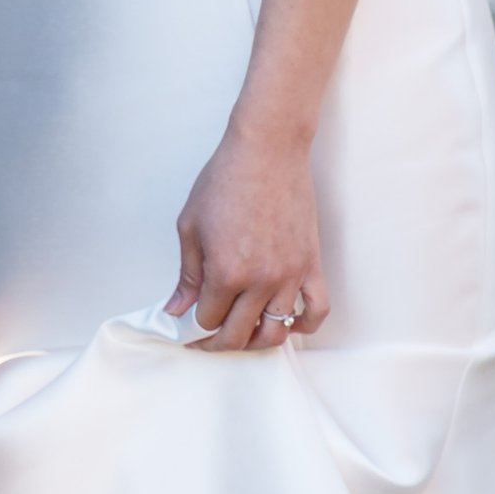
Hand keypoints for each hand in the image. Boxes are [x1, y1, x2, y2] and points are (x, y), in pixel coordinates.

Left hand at [170, 120, 326, 352]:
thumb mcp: (191, 226)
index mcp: (225, 272)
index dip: (194, 326)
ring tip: (242, 332)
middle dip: (218, 342)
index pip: (208, 320)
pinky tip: (287, 322)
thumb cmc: (225, 180)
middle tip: (207, 338)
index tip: (187, 325)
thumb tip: (178, 309)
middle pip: (239, 334)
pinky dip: (305, 325)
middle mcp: (260, 280)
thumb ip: (187, 274)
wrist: (267, 150)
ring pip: (276, 331)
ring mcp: (290, 275)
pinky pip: (317, 310)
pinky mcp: (311, 264)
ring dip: (256, 340)